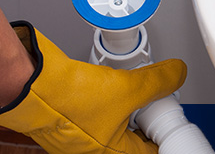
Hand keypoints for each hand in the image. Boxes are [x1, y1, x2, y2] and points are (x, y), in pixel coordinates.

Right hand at [0, 21, 186, 153]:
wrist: (31, 85)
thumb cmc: (66, 99)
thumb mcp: (127, 87)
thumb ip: (158, 82)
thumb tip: (177, 74)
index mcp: (112, 153)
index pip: (150, 151)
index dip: (166, 135)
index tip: (175, 121)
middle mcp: (96, 150)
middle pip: (136, 138)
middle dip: (149, 119)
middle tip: (160, 102)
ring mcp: (84, 137)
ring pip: (120, 124)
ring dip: (131, 108)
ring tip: (139, 91)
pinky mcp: (73, 121)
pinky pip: (102, 114)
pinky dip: (113, 101)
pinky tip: (115, 86)